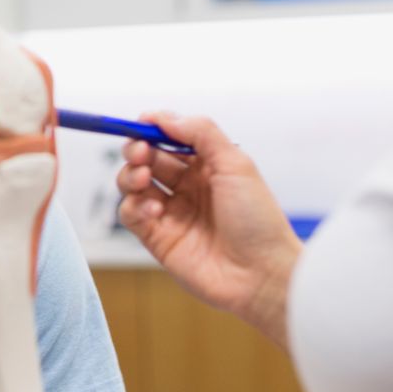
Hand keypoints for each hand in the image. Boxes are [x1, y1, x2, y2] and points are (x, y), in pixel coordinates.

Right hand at [117, 113, 301, 346]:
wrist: (261, 274)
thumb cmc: (257, 220)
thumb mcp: (236, 164)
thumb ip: (200, 133)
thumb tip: (163, 117)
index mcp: (207, 166)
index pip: (170, 138)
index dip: (153, 128)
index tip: (142, 122)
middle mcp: (187, 187)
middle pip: (147, 159)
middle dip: (138, 150)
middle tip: (141, 152)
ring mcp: (172, 213)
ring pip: (133, 184)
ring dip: (131, 175)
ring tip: (143, 177)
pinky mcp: (158, 240)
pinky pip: (131, 214)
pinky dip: (134, 206)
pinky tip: (155, 209)